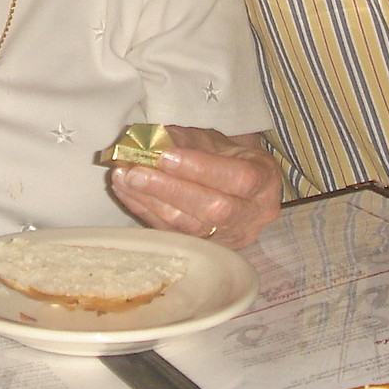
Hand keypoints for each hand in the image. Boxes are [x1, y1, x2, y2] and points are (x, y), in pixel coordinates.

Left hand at [108, 127, 281, 247]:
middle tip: (135, 172)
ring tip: (123, 179)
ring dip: (150, 201)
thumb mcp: (217, 141)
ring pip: (188, 226)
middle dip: (169, 189)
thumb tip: (148, 140)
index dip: (199, 168)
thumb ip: (186, 139)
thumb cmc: (227, 158)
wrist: (239, 188)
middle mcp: (252, 215)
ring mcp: (229, 237)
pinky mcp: (205, 248)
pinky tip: (127, 194)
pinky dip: (145, 212)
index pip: (237, 177)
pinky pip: (172, 233)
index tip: (164, 156)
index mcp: (265, 181)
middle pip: (212, 208)